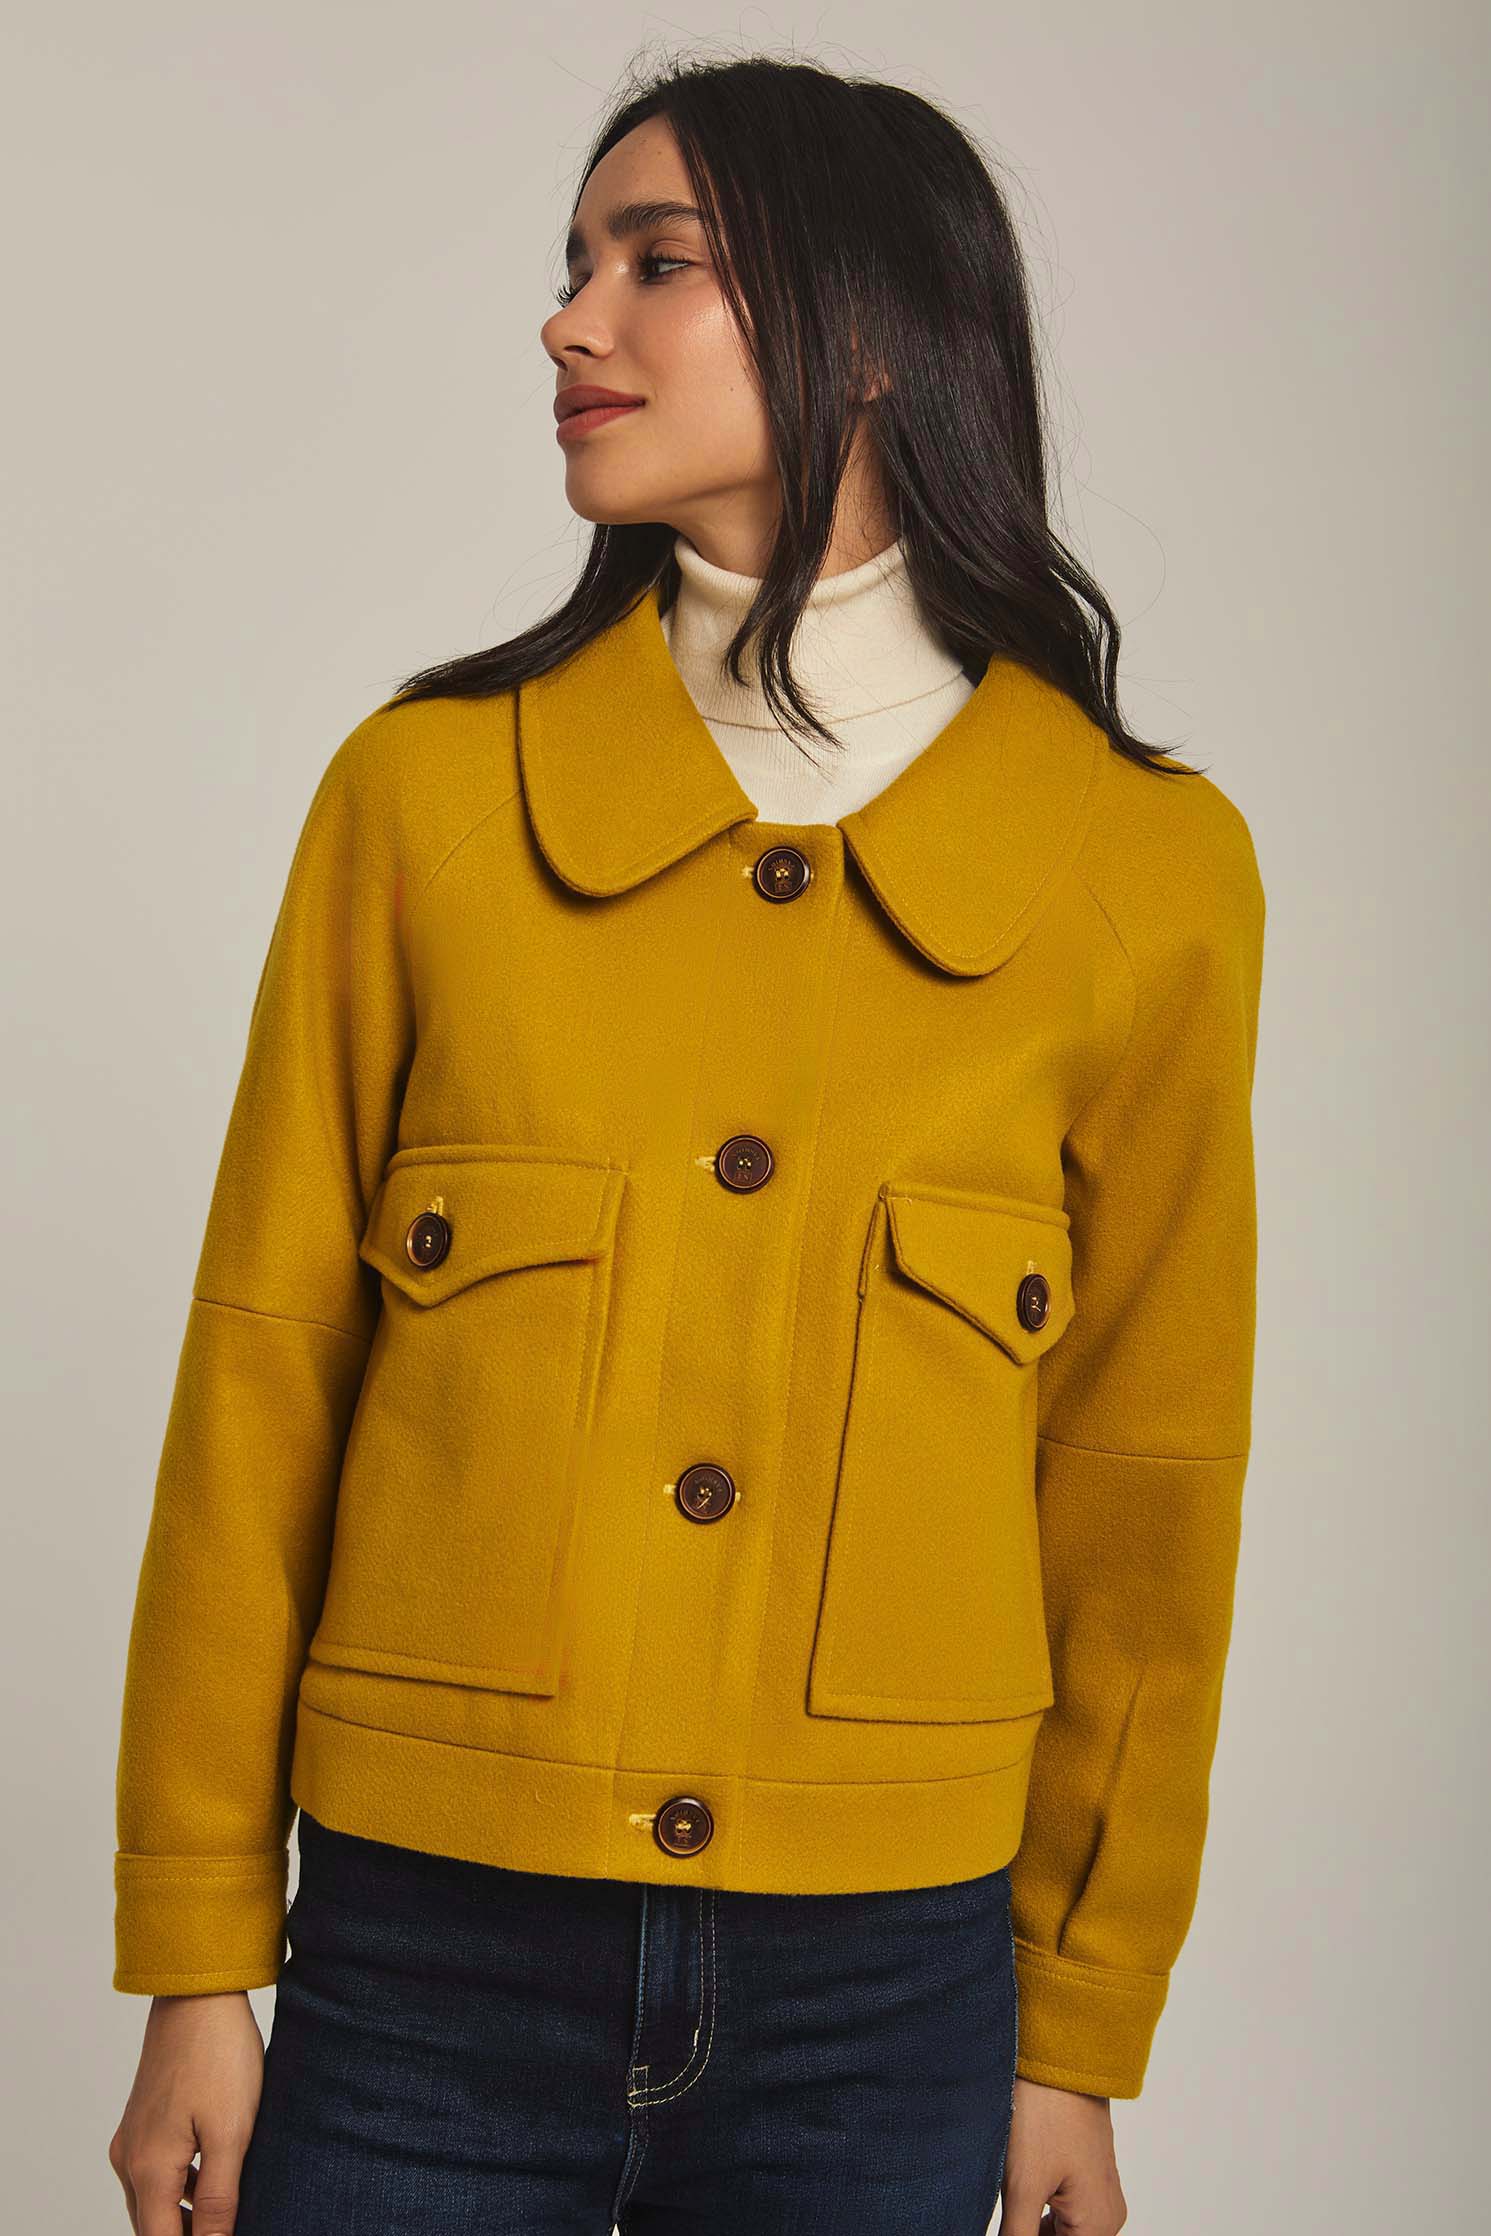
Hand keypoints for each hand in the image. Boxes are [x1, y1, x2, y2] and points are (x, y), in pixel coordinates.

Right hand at [108, 1992, 264, 2233]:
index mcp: (148, 2168)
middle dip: (188, 2235)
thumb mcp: (231, 2132)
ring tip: (229, 2215)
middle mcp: (130, 2159)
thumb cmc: (219, 2055)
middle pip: (153, 2227)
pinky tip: (216, 2182)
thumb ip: (219, 2198)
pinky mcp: (143, 2121)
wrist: (199, 1994)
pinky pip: (156, 2173)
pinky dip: (181, 2189)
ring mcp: (133, 2138)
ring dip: (185, 2217)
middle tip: (231, 2226)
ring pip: (153, 2202)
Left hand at [1000, 2075, 1127, 2232]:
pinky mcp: (1084, 2172)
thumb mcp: (1022, 2187)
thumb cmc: (1044, 2112)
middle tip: (1007, 2217)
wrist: (1061, 2052)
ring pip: (1061, 2232)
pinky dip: (1038, 2214)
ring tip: (1008, 2211)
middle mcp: (1107, 2214)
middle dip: (1031, 2235)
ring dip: (1033, 2229)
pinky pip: (1063, 2211)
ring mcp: (1098, 2191)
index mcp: (1098, 2226)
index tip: (1010, 2225)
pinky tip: (1014, 2199)